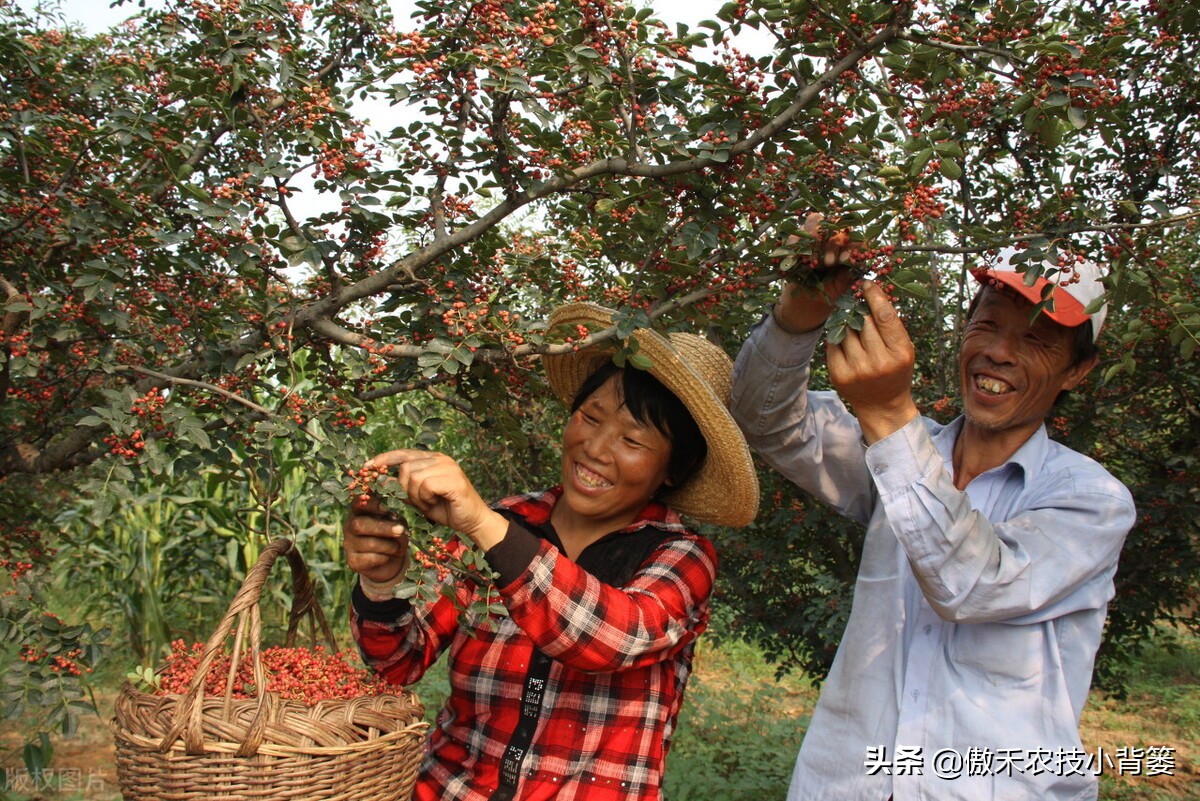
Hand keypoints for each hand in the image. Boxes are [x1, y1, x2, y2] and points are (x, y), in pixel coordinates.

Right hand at [343, 491, 409, 584]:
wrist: (391, 561)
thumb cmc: (393, 536)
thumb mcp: (398, 524)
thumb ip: (395, 520)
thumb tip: (393, 518)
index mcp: (359, 512)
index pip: (357, 503)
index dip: (370, 505)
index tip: (385, 509)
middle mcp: (350, 526)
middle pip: (359, 524)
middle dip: (382, 528)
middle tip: (400, 530)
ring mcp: (348, 544)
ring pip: (368, 543)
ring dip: (388, 545)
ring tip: (397, 548)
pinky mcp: (352, 561)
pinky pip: (369, 559)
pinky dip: (384, 558)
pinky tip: (387, 557)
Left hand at [368, 449, 508, 551]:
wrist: (472, 521)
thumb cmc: (446, 509)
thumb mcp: (418, 499)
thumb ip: (402, 488)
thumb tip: (380, 481)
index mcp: (433, 459)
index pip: (403, 453)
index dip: (384, 459)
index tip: (367, 467)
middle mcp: (440, 458)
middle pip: (405, 468)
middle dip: (406, 489)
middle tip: (420, 501)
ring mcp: (448, 467)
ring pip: (414, 478)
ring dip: (417, 496)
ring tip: (430, 502)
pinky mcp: (453, 479)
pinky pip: (426, 486)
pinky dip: (426, 498)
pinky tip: (436, 502)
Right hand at [774, 213, 860, 333]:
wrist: (804, 304)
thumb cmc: (827, 295)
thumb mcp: (839, 289)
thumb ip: (848, 277)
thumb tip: (854, 266)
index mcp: (849, 247)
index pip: (854, 235)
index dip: (851, 243)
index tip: (846, 259)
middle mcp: (833, 238)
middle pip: (835, 224)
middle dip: (832, 242)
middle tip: (829, 263)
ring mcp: (814, 237)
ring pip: (815, 220)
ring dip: (814, 239)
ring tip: (813, 260)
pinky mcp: (796, 242)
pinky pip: (794, 234)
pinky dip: (795, 244)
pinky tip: (798, 260)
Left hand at [826, 281, 919, 443]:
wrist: (882, 405)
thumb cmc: (896, 371)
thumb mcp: (903, 349)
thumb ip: (891, 326)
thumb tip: (873, 292)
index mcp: (900, 353)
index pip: (885, 317)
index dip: (874, 296)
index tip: (866, 284)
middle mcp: (878, 362)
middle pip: (863, 321)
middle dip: (859, 309)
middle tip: (857, 302)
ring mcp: (856, 370)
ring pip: (846, 330)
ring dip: (847, 322)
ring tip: (851, 321)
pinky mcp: (838, 374)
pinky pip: (833, 344)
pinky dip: (837, 337)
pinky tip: (844, 338)